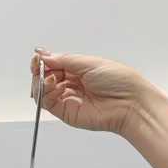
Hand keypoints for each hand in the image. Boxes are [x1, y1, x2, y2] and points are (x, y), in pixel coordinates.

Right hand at [30, 48, 154, 137]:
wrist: (129, 103)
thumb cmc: (119, 81)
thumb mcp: (89, 62)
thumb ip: (63, 59)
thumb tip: (44, 55)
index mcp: (78, 69)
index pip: (53, 64)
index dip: (43, 61)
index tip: (38, 57)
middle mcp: (71, 84)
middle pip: (45, 77)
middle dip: (39, 70)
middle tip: (40, 66)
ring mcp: (68, 98)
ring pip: (42, 90)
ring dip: (41, 82)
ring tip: (50, 77)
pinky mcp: (65, 112)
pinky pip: (47, 103)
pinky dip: (44, 93)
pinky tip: (53, 85)